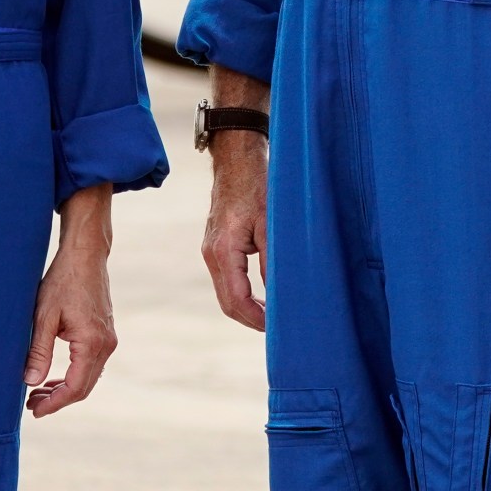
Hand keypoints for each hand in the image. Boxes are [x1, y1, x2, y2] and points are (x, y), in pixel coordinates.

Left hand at [26, 191, 116, 417]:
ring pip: (88, 377)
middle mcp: (106, 344)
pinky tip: (54, 376)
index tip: (34, 410)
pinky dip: (74, 375)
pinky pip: (91, 364)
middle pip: (84, 387)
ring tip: (38, 393)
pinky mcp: (105, 333)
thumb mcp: (44, 316)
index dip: (54, 403)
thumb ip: (39, 351)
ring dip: (65, 388)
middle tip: (31, 404)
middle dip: (58, 400)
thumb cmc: (62, 281)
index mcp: (92, 342)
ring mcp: (108, 339)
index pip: (75, 387)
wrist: (84, 255)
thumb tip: (30, 383)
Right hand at [201, 137, 268, 331]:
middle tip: (277, 328)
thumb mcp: (270, 224)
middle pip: (227, 302)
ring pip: (225, 293)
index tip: (277, 327)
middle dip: (250, 319)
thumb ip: (272, 260)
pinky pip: (226, 279)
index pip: (236, 300)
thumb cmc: (256, 186)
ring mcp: (210, 250)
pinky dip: (241, 293)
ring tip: (272, 316)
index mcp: (223, 251)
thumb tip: (280, 294)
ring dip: (246, 308)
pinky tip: (261, 296)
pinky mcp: (215, 246)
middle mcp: (211, 253)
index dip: (256, 319)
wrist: (236, 161)